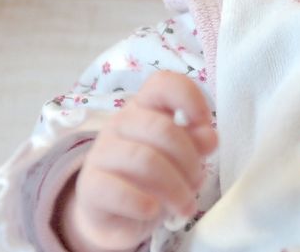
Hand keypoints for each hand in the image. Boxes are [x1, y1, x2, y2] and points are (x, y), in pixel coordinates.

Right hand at [60, 72, 217, 251]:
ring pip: (145, 161)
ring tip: (185, 206)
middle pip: (162, 129)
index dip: (190, 98)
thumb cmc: (153, 177)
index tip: (203, 124)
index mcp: (146, 108)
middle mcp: (121, 124)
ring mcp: (102, 153)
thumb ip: (196, 142)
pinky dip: (143, 204)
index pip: (163, 84)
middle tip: (196, 183)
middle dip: (189, 161)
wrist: (115, 215)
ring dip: (175, 188)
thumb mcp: (181, 157)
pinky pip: (119, 191)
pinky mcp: (90, 186)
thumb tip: (209, 137)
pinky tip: (153, 211)